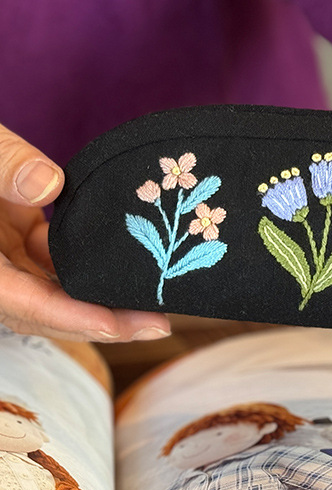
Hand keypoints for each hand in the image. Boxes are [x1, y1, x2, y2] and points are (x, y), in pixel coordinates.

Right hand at [0, 123, 170, 341]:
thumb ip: (4, 164)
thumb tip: (47, 186)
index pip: (18, 301)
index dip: (66, 317)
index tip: (113, 325)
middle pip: (42, 309)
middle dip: (99, 322)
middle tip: (157, 324)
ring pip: (51, 291)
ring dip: (99, 298)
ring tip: (154, 299)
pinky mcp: (12, 239)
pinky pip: (52, 263)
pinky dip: (88, 267)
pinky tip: (128, 264)